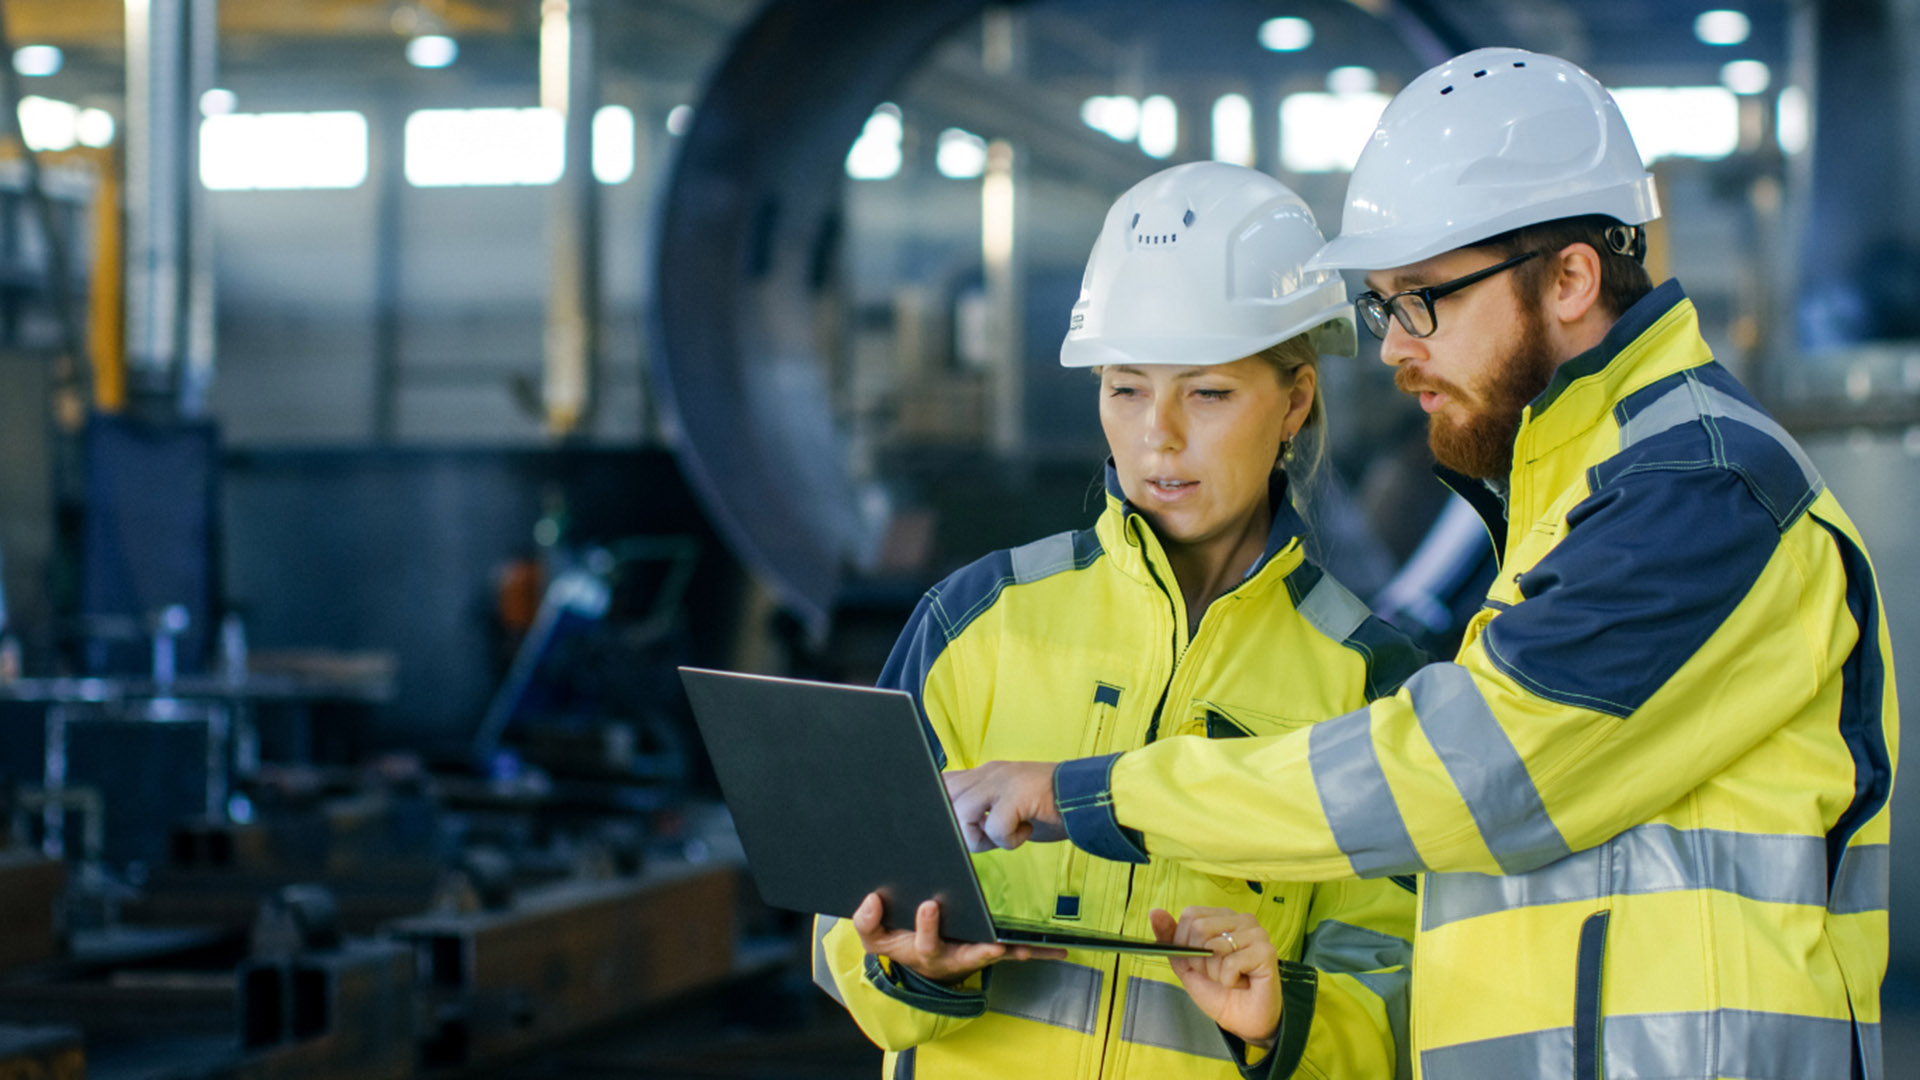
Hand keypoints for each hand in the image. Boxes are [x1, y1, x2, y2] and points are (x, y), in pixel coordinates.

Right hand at [851, 892, 1065, 983]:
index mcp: (923, 950)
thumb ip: (867, 921)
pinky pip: (1014, 952)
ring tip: (1037, 949)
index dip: (927, 926)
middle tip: (992, 944)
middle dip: (979, 950)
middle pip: (967, 955)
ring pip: (997, 955)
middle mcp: (952, 957)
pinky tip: (1060, 950)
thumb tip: (871, 900)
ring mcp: (973, 956)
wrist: (916, 961)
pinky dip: (1035, 951)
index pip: (924, 940)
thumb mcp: (875, 936)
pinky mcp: (990, 952)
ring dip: (1016, 953)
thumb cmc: (898, 942)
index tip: (930, 904)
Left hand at [943, 761, 1065, 851]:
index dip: (941, 806)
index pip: (944, 781)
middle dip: (958, 826)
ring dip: (982, 836)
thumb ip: (984, 810)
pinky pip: (995, 827)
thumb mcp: (1009, 804)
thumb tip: (958, 829)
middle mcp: (990, 772)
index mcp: (986, 773)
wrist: (1090, 797)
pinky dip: (1009, 840)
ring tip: (1007, 834)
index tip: (958, 827)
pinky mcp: (1017, 794)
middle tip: (986, 834)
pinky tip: (1027, 830)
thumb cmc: (1050, 808)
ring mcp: (1002, 781)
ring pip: (962, 813)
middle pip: (944, 796)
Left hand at [1151, 906, 1279, 1047]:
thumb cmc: (1217, 990)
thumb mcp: (1185, 964)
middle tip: (1215, 974)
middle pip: (1200, 927)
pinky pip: (1231, 963)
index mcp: (1222, 916)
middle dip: (1199, 960)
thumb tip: (1154, 912)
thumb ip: (1169, 938)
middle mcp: (1242, 919)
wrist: (1241, 1021)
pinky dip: (1229, 980)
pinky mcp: (1266, 951)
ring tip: (1230, 979)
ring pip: (1215, 946)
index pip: (1190, 915)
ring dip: (1215, 972)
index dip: (1185, 943)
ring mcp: (1257, 933)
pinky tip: (1241, 983)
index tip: (1197, 961)